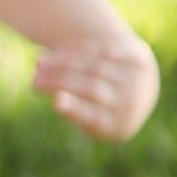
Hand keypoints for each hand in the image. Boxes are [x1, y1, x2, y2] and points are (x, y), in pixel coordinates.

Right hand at [34, 35, 158, 142]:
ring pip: (94, 66)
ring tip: (38, 62)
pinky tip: (54, 52)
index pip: (94, 116)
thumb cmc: (102, 110)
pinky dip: (76, 50)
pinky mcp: (136, 57)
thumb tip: (58, 97)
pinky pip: (101, 51)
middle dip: (60, 81)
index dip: (75, 109)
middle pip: (91, 88)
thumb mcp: (89, 119)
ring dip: (63, 62)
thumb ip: (74, 110)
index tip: (56, 102)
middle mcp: (131, 101)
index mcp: (118, 126)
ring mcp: (136, 78)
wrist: (141, 89)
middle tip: (34, 81)